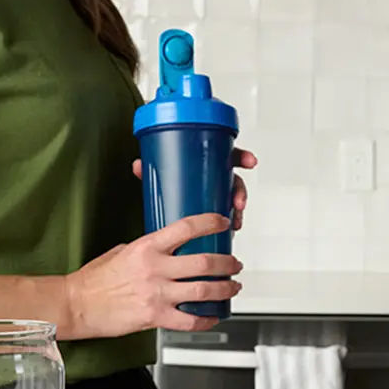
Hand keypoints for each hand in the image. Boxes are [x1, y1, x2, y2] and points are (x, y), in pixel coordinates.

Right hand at [64, 213, 241, 335]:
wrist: (76, 304)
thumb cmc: (93, 280)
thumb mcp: (120, 252)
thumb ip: (147, 250)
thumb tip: (165, 250)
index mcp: (146, 247)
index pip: (186, 228)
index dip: (210, 223)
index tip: (222, 223)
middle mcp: (155, 269)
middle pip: (205, 263)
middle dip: (227, 263)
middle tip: (234, 264)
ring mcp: (157, 294)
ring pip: (204, 291)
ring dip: (225, 289)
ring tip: (232, 287)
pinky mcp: (155, 317)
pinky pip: (190, 320)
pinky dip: (206, 319)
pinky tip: (213, 316)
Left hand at [131, 148, 257, 230]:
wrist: (159, 217)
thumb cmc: (165, 186)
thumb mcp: (158, 177)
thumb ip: (150, 170)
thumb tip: (138, 165)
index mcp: (205, 162)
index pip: (227, 155)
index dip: (241, 157)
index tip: (250, 162)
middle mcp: (214, 178)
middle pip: (234, 180)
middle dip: (240, 191)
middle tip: (238, 202)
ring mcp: (216, 196)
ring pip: (233, 200)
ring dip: (238, 211)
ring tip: (234, 221)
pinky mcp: (214, 213)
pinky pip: (228, 216)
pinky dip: (232, 224)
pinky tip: (231, 232)